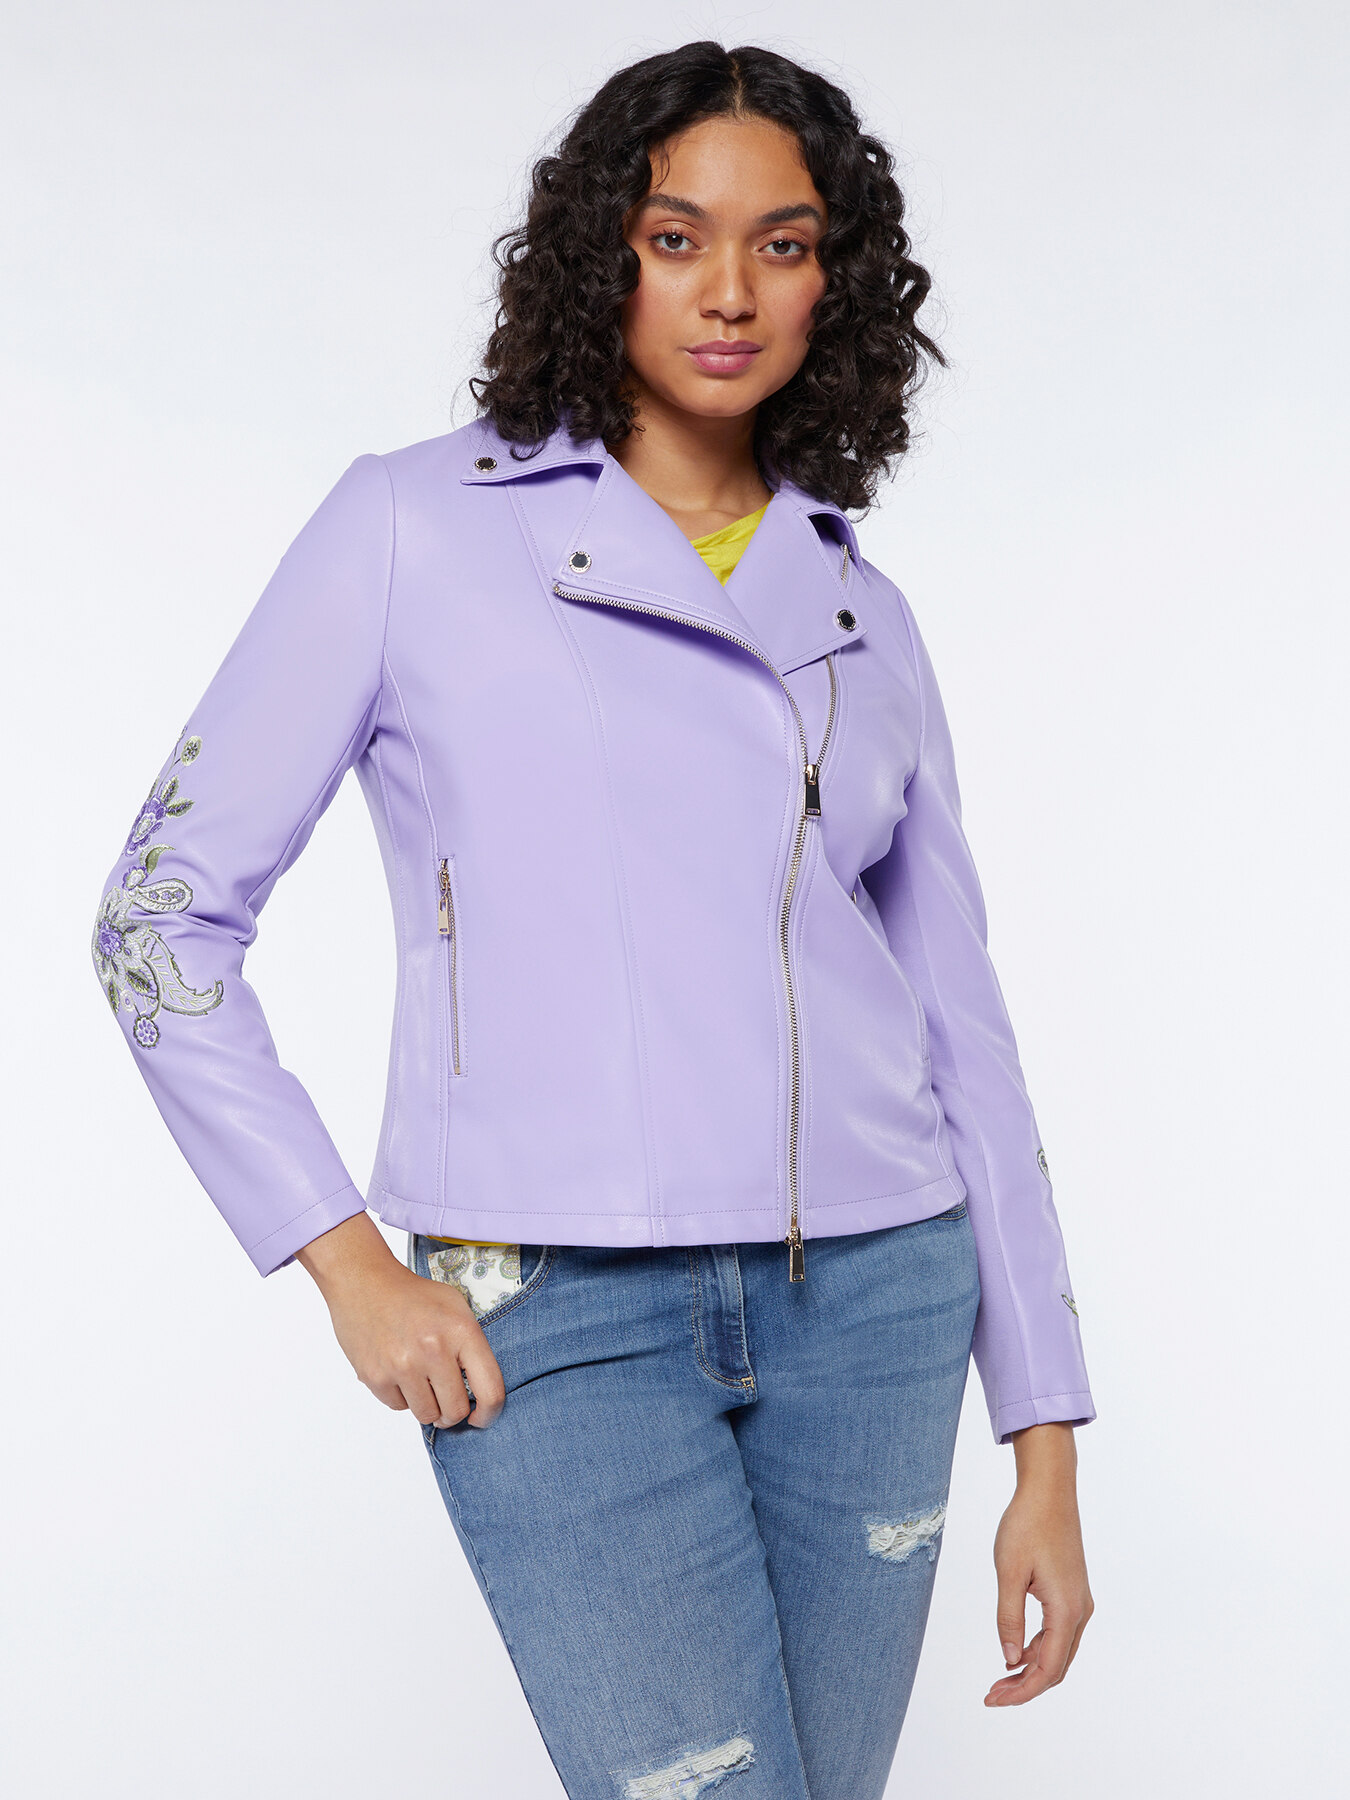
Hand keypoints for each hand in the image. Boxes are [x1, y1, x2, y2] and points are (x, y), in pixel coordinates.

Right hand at [296, 1212, 506, 1428]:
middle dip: (454, 1412)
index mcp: (461, 1331)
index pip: (490, 1390)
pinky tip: (398, 1371)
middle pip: (456, 1411)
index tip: (481, 1417)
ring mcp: (403, 1366)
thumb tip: (480, 1392)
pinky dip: (402, 1396)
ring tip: (421, 1380)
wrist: (364, 1282)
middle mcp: (433, 1350)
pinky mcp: (376, 1377)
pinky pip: (399, 1407)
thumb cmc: (412, 1295)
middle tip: (446, 1398)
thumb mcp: (456, 1307)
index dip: (490, 1413)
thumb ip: (472, 1347)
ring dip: (428, 1405)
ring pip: (427, 1415)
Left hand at [986, 1422, 1092, 1705]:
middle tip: (992, 1694)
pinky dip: (1037, 1649)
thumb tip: (1009, 1660)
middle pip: (1056, 1667)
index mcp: (1066, 1610)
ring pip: (1059, 1652)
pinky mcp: (1073, 1593)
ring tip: (1000, 1678)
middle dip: (1025, 1686)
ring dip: (1031, 1669)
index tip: (992, 1699)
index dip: (1021, 1691)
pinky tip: (1015, 1651)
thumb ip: (1008, 1618)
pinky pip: (1058, 1634)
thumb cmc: (1027, 1525)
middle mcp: (1079, 1611)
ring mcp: (1079, 1602)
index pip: (1047, 1669)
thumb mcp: (1009, 1572)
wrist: (1049, 1490)